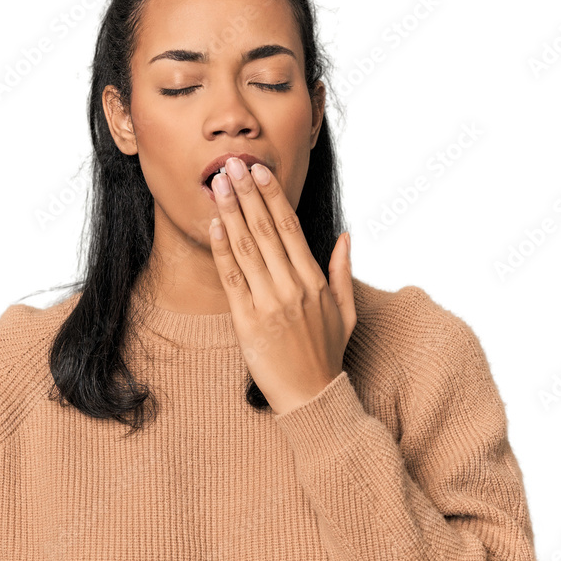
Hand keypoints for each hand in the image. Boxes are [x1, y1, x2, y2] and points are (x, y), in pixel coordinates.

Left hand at [207, 156, 355, 415]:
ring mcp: (270, 304)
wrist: (312, 397)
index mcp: (315, 281)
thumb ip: (342, 271)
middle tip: (231, 163)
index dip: (273, 197)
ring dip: (231, 212)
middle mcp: (293, 288)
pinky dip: (222, 250)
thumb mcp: (346, 311)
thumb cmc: (327, 355)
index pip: (292, 228)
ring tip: (218, 184)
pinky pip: (233, 279)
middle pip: (267, 230)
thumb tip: (345, 235)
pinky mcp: (249, 323)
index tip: (260, 171)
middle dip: (247, 193)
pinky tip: (214, 226)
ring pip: (248, 248)